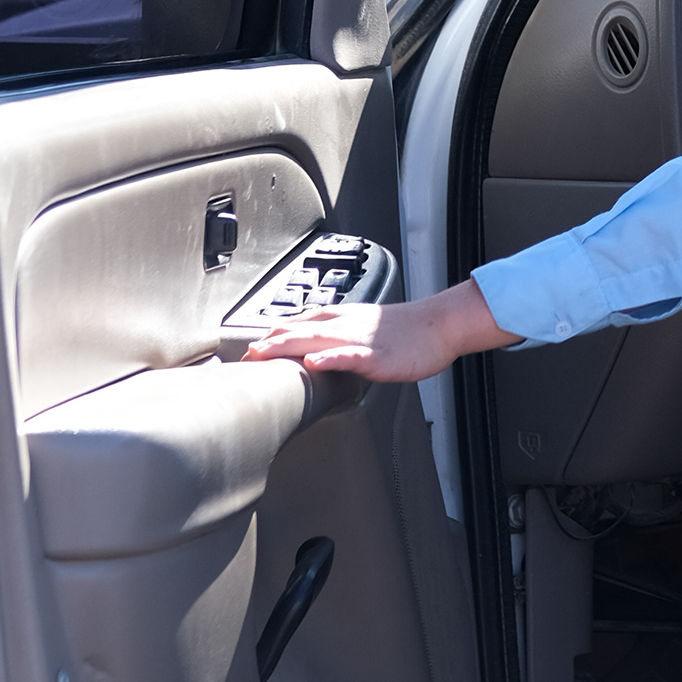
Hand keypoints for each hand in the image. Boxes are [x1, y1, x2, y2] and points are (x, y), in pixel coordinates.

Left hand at [243, 278, 517, 381]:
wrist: (438, 325)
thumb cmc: (404, 331)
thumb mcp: (363, 329)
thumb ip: (336, 336)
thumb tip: (311, 350)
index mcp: (340, 319)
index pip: (297, 323)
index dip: (270, 335)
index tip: (246, 350)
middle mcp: (344, 325)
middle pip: (299, 330)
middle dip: (269, 342)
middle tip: (243, 357)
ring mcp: (360, 340)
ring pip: (318, 339)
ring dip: (288, 346)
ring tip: (263, 354)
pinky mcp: (378, 356)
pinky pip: (350, 355)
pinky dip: (330, 357)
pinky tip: (314, 362)